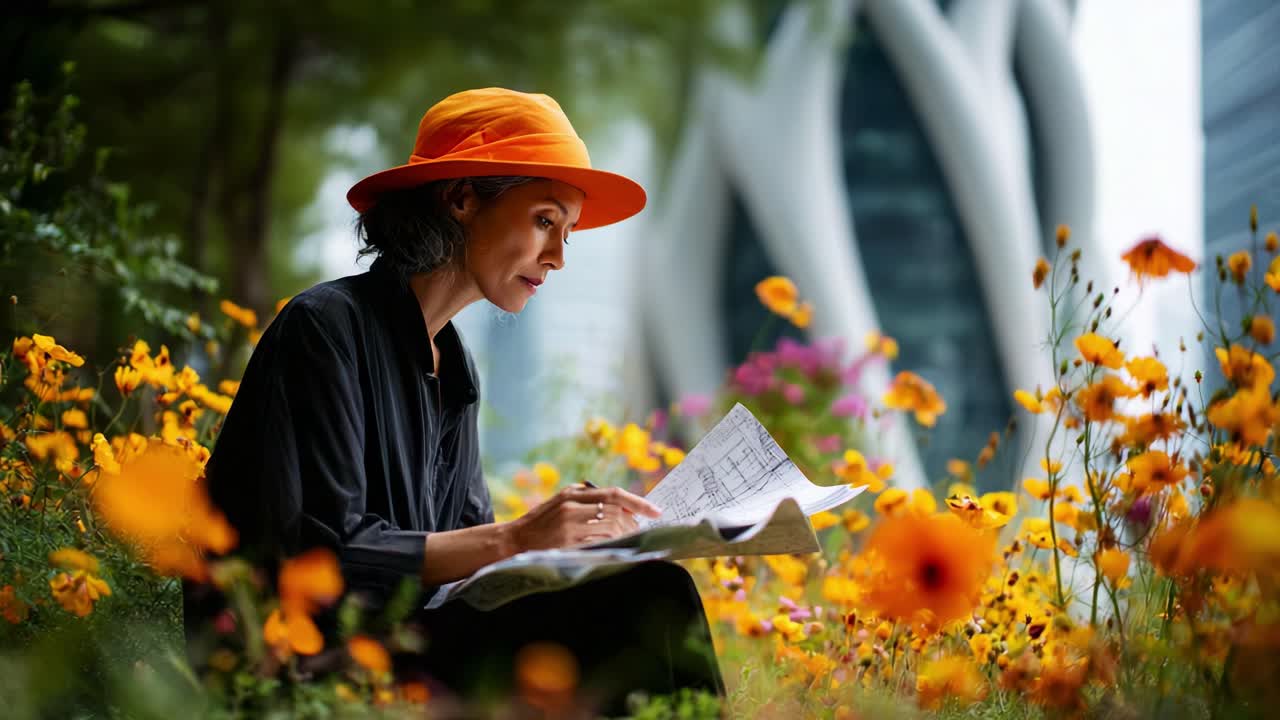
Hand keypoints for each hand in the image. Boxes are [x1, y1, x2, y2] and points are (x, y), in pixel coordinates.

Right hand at [508, 484, 662, 551]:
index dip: (638, 503)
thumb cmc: (540, 524)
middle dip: (633, 524)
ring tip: (629, 542)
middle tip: (642, 532)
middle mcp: (571, 506)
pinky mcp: (566, 544)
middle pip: (616, 512)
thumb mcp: (559, 503)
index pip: (614, 494)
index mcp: (572, 494)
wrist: (512, 542)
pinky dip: (610, 548)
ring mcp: (568, 526)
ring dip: (624, 537)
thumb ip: (584, 499)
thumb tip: (620, 505)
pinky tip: (615, 551)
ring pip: (610, 529)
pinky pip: (597, 545)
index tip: (656, 511)